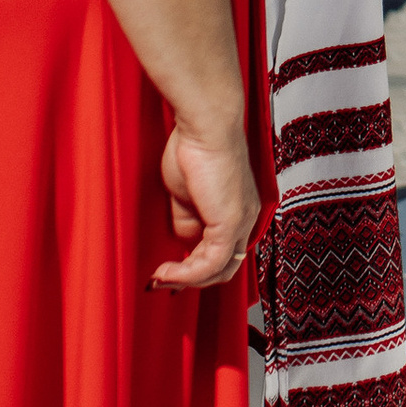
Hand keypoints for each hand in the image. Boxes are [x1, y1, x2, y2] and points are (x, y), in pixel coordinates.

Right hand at [152, 117, 259, 289]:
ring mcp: (241, 222)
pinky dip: (186, 274)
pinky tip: (165, 272)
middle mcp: (246, 219)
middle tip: (162, 280)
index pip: (223, 252)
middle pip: (224, 267)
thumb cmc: (194, 148)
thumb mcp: (186, 194)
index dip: (197, 268)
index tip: (169, 271)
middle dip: (191, 280)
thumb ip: (187, 219)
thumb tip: (184, 242)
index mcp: (238, 210)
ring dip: (185, 280)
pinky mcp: (230, 224)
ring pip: (218, 270)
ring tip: (159, 278)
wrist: (205, 126)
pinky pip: (210, 263)